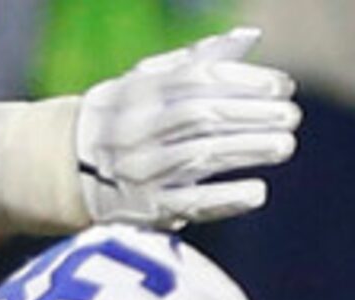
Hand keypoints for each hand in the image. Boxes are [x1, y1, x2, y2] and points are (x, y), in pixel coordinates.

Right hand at [73, 28, 299, 229]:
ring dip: (249, 150)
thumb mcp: (147, 80)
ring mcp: (140, 170)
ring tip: (285, 145)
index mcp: (139, 92)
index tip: (283, 87)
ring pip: (201, 155)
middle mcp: (137, 129)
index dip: (246, 81)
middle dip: (253, 115)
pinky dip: (226, 198)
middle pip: (203, 116)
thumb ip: (197, 59)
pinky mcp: (144, 207)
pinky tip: (258, 191)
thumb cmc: (123, 116)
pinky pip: (190, 203)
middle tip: (292, 117)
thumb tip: (248, 36)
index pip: (199, 79)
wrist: (63, 167)